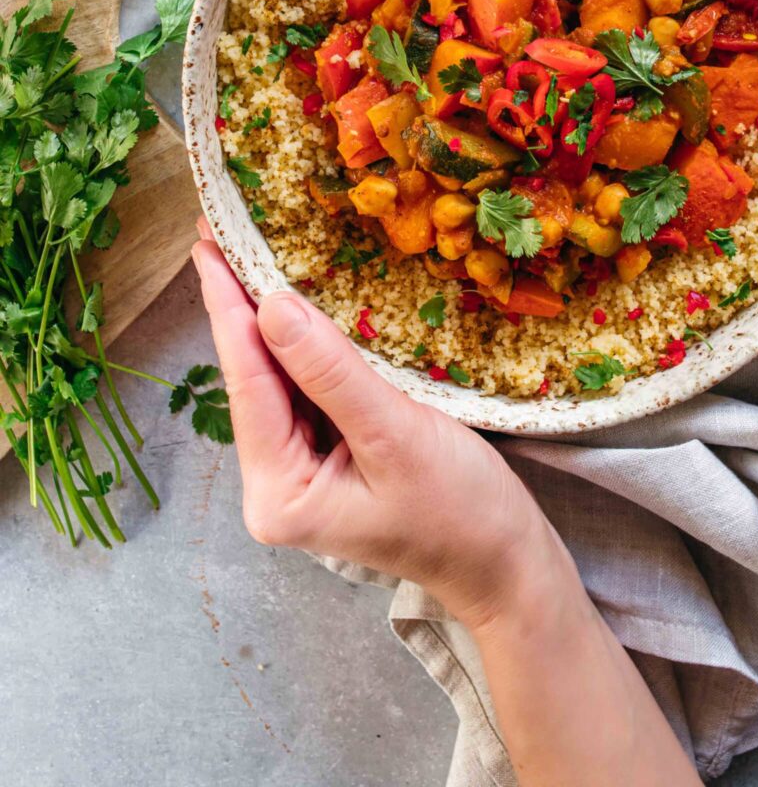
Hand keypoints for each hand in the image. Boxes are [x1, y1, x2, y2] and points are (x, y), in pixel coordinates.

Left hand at [190, 219, 561, 627]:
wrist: (509, 564)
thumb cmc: (462, 510)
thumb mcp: (395, 433)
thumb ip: (332, 371)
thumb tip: (271, 305)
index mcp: (279, 494)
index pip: (249, 383)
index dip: (228, 307)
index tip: (209, 245)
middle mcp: (277, 487)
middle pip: (257, 381)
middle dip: (244, 307)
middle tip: (225, 232)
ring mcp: (303, 475)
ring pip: (281, 383)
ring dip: (275, 322)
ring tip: (253, 251)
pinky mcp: (331, 461)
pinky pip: (310, 393)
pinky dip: (308, 348)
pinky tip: (303, 303)